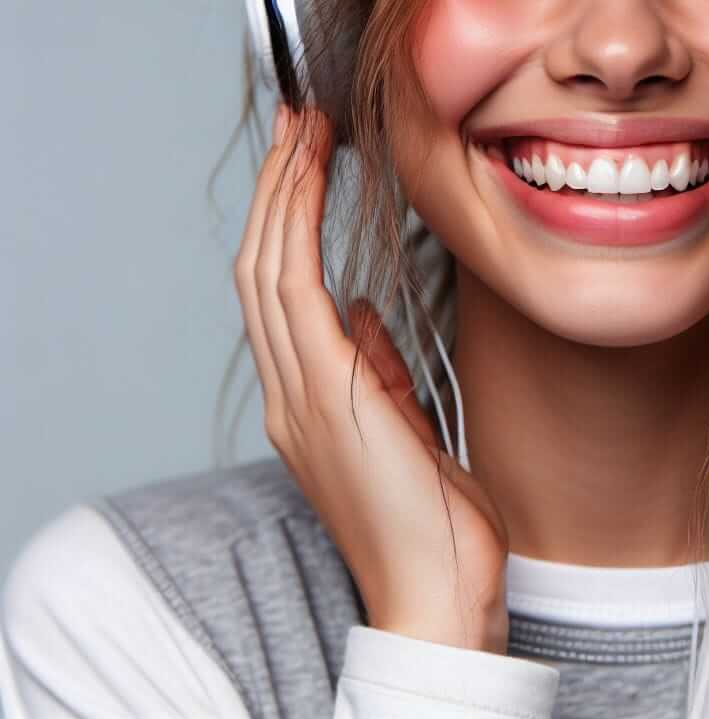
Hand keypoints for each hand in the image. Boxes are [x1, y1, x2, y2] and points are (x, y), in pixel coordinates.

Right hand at [233, 103, 510, 652]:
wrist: (438, 593)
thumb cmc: (431, 518)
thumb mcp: (403, 427)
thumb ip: (373, 368)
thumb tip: (361, 312)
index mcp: (307, 397)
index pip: (279, 291)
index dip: (285, 221)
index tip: (305, 162)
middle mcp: (290, 391)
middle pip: (260, 268)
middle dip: (277, 190)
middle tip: (296, 125)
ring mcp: (300, 393)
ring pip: (267, 270)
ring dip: (283, 194)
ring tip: (301, 133)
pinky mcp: (326, 395)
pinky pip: (297, 293)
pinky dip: (299, 229)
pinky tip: (311, 182)